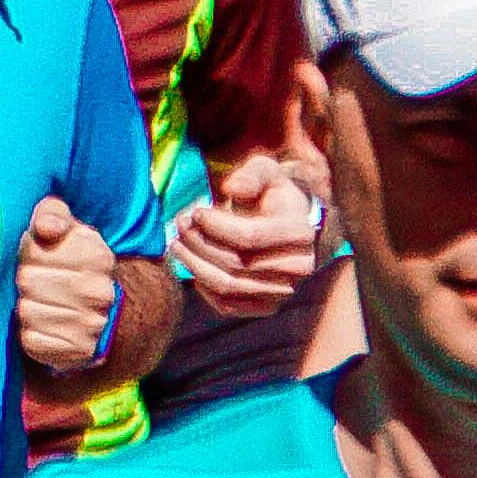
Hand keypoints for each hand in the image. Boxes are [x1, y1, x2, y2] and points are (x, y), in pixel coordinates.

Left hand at [12, 195, 118, 374]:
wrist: (102, 311)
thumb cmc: (68, 260)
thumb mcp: (65, 225)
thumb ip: (52, 213)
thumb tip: (47, 228)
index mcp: (96, 255)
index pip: (34, 251)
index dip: (28, 252)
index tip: (38, 255)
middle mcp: (98, 292)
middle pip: (27, 281)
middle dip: (25, 280)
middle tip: (36, 281)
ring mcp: (91, 325)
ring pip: (27, 312)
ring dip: (27, 307)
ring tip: (42, 303)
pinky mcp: (78, 352)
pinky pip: (32, 341)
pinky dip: (31, 335)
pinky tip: (44, 326)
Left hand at [171, 151, 324, 314]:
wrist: (288, 222)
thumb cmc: (271, 192)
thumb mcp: (265, 171)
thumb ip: (250, 175)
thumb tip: (232, 187)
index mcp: (300, 232)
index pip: (250, 236)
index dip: (216, 226)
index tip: (195, 212)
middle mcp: (298, 267)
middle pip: (236, 263)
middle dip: (199, 243)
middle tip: (179, 224)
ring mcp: (283, 291)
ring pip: (228, 286)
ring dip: (194, 265)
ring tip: (177, 244)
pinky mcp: (267, 306)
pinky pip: (228, 306)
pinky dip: (203, 288)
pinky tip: (193, 266)